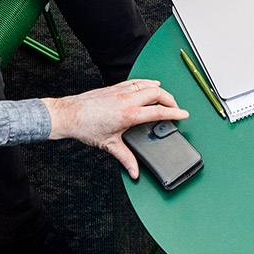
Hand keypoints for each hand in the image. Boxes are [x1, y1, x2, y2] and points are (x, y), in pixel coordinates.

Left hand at [44, 80, 188, 178]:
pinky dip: (147, 83)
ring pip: (148, 85)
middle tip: (176, 108)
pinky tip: (149, 85)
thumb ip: (126, 159)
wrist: (69, 115)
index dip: (175, 113)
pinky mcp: (114, 87)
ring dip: (160, 90)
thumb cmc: (86, 127)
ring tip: (166, 98)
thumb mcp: (109, 145)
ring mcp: (121, 91)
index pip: (159, 111)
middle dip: (171, 100)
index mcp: (129, 114)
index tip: (184, 115)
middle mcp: (127, 100)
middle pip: (158, 93)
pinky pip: (136, 82)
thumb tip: (134, 171)